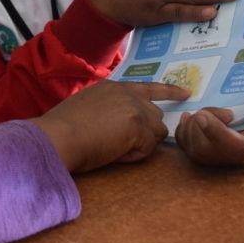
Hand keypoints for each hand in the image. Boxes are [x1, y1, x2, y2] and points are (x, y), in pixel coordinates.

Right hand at [29, 81, 189, 172]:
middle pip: (155, 116)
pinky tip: (113, 152)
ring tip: (113, 148)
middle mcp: (127, 93)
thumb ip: (106, 109)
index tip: (185, 92)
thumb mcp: (86, 108)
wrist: (58, 136)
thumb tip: (116, 125)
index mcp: (113, 87)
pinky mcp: (138, 125)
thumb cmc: (62, 129)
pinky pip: (148, 148)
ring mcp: (134, 107)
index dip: (168, 91)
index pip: (148, 87)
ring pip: (156, 133)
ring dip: (140, 145)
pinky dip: (133, 155)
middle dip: (145, 133)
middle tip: (121, 145)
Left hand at [174, 90, 243, 165]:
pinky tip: (187, 116)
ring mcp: (231, 154)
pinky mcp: (217, 150)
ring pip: (201, 155)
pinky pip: (193, 150)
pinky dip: (184, 135)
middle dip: (202, 132)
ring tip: (196, 113)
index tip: (206, 114)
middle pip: (215, 154)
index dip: (221, 136)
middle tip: (203, 111)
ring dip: (191, 133)